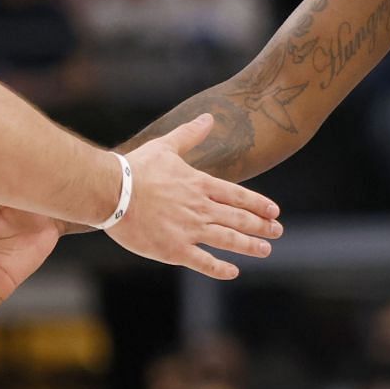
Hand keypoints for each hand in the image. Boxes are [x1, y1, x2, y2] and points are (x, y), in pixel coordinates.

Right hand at [105, 114, 282, 278]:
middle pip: (239, 219)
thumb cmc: (135, 168)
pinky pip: (204, 262)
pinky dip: (220, 268)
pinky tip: (233, 271)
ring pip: (228, 240)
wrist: (111, 192)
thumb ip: (190, 134)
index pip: (238, 196)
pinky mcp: (174, 250)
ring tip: (265, 249)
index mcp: (200, 185)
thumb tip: (208, 117)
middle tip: (278, 231)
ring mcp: (189, 230)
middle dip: (262, 226)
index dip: (258, 204)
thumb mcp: (166, 146)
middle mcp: (200, 208)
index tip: (274, 211)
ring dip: (250, 246)